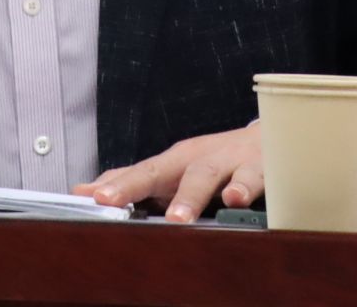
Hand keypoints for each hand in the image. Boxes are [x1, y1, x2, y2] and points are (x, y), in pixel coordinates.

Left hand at [74, 125, 262, 222]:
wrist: (271, 139)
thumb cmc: (216, 161)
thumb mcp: (175, 169)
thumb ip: (132, 180)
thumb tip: (85, 188)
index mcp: (174, 162)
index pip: (138, 173)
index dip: (115, 185)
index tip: (90, 196)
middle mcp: (196, 159)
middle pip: (162, 170)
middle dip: (136, 185)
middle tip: (113, 202)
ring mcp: (227, 163)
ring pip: (205, 176)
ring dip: (189, 196)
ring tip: (177, 217)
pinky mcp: (260, 169)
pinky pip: (252, 179)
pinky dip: (244, 189)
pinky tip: (235, 200)